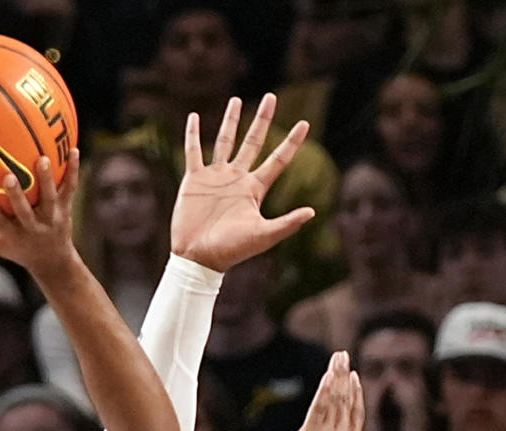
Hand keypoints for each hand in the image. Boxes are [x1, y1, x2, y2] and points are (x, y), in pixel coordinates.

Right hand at [0, 152, 80, 282]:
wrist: (53, 262)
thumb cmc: (17, 250)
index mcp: (13, 234)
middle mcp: (33, 228)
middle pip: (25, 212)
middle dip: (17, 196)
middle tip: (9, 176)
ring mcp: (51, 218)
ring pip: (50, 198)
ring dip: (46, 180)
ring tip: (43, 159)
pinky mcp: (66, 210)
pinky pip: (70, 188)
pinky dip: (73, 171)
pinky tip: (74, 150)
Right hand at [170, 94, 313, 272]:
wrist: (199, 258)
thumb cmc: (231, 251)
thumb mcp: (263, 236)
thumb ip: (287, 224)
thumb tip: (313, 212)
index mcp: (254, 189)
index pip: (277, 160)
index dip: (291, 142)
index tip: (305, 123)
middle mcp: (236, 179)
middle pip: (253, 142)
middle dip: (262, 120)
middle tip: (271, 97)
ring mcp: (215, 178)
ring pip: (225, 141)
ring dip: (231, 121)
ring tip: (236, 100)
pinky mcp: (194, 180)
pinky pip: (193, 152)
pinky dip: (193, 135)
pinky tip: (194, 117)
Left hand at [273, 351, 362, 430]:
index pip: (356, 416)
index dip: (355, 395)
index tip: (354, 378)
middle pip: (346, 401)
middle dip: (345, 376)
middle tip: (344, 355)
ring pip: (334, 400)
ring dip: (336, 376)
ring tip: (338, 357)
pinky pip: (319, 408)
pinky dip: (325, 390)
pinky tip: (328, 375)